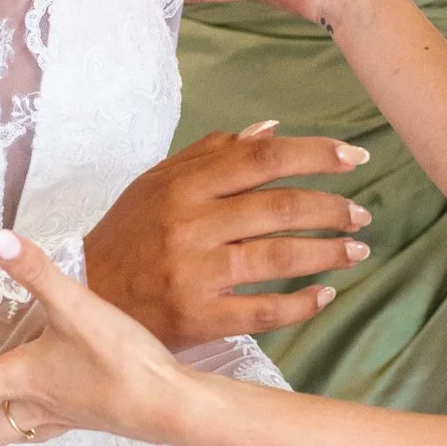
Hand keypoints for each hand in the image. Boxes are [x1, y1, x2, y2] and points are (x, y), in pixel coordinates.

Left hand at [0, 230, 191, 445]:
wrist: (169, 405)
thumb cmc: (123, 362)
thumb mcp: (78, 307)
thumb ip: (38, 272)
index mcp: (18, 380)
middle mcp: (30, 406)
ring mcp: (57, 417)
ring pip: (2, 436)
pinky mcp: (82, 417)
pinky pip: (34, 429)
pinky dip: (18, 429)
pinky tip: (30, 419)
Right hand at [86, 121, 373, 350]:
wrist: (84, 298)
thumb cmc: (127, 235)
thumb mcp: (157, 183)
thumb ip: (212, 154)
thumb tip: (272, 128)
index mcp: (183, 184)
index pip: (262, 158)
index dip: (315, 154)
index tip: (353, 157)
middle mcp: (191, 223)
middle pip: (281, 207)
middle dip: (332, 209)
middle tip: (362, 214)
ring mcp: (196, 272)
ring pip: (280, 257)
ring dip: (328, 253)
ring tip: (356, 251)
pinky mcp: (198, 317)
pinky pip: (264, 311)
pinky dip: (302, 304)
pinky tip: (325, 296)